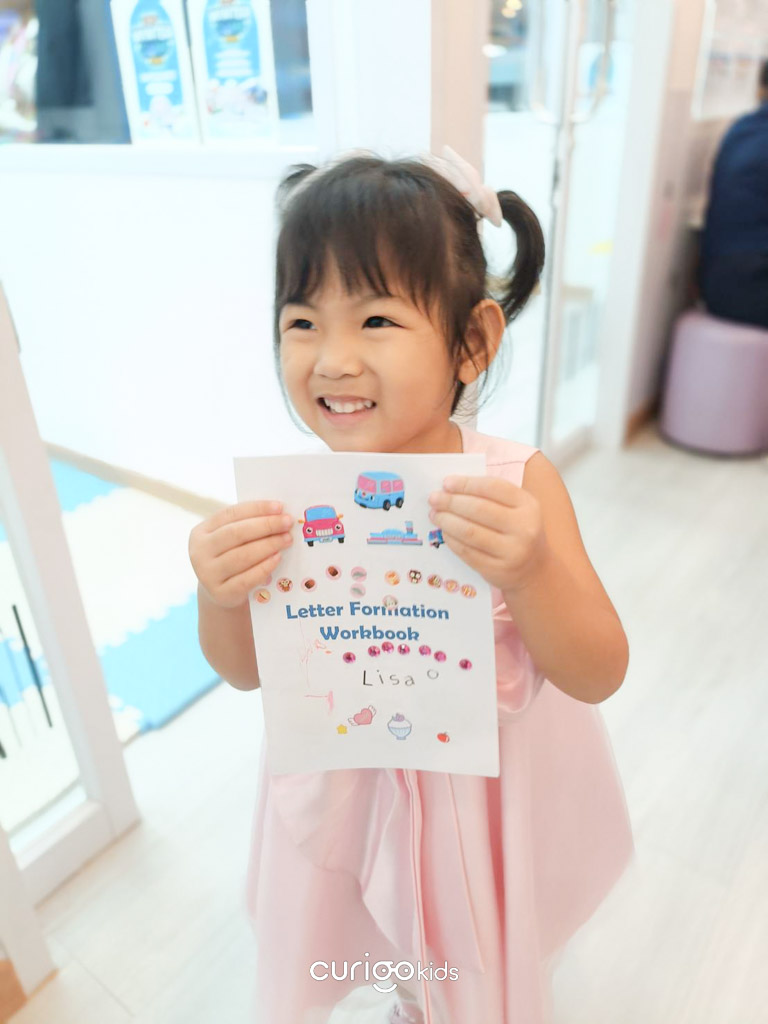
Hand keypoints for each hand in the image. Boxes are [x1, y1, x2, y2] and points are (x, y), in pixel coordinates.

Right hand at [188, 500, 293, 608]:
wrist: (221, 592)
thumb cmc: (231, 557)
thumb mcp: (231, 540)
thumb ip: (248, 525)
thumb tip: (278, 513)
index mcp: (201, 532)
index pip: (230, 514)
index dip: (256, 509)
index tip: (279, 507)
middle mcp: (199, 552)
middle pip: (236, 533)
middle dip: (265, 526)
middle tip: (287, 522)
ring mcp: (207, 574)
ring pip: (242, 556)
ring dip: (269, 545)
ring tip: (287, 539)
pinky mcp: (220, 593)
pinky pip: (246, 579)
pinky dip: (264, 567)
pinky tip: (278, 557)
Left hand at [427, 475, 550, 591]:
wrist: (534, 569)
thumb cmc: (518, 531)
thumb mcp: (516, 509)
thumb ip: (491, 496)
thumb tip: (451, 488)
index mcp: (528, 505)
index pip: (493, 487)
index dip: (466, 484)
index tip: (446, 483)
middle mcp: (523, 528)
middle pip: (478, 509)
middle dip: (451, 502)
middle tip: (434, 498)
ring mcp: (511, 551)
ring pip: (470, 532)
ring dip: (447, 521)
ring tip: (435, 514)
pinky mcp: (497, 569)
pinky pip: (466, 552)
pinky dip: (451, 539)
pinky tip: (444, 532)